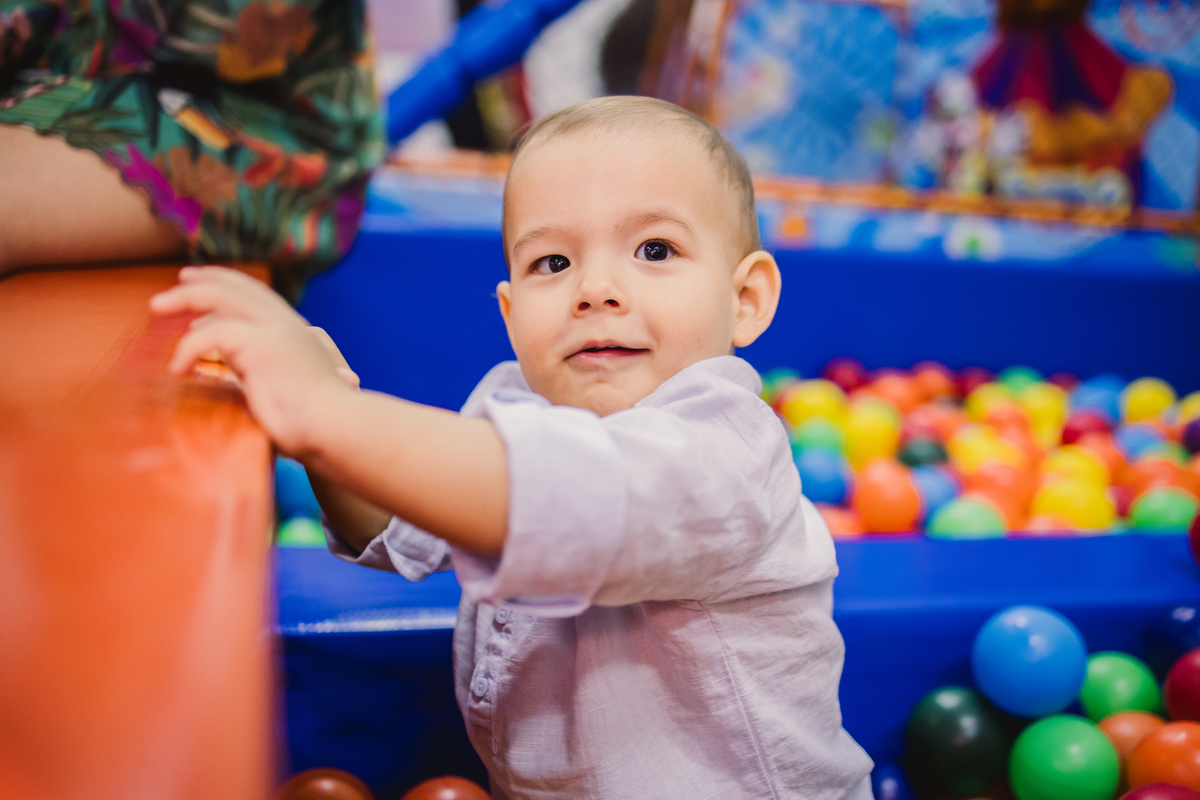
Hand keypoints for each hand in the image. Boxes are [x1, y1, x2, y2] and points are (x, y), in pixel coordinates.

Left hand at [150, 266, 349, 456]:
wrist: (336, 428)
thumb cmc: (314, 422)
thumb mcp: (283, 384)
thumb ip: (260, 368)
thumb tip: (233, 365)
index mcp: (294, 330)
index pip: (256, 294)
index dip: (227, 283)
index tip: (199, 284)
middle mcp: (286, 323)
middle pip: (237, 286)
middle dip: (203, 279)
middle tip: (176, 281)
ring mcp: (275, 331)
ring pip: (219, 297)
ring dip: (183, 298)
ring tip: (157, 307)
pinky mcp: (262, 346)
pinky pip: (211, 335)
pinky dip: (188, 348)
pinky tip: (179, 369)